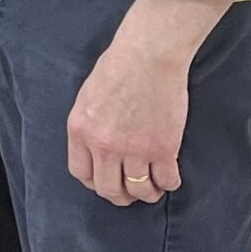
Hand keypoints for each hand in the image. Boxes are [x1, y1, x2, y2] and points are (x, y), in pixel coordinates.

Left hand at [65, 0, 235, 205]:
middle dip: (120, 197)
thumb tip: (96, 148)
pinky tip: (170, 179)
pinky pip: (166, 180)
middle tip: (130, 195)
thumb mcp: (88, 98)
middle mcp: (103, 145)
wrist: (148, 55)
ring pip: (139, 189)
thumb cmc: (118, 68)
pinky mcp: (163, 148)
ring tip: (153, 190)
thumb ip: (90, 126)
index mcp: (80, 132)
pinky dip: (169, 184)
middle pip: (108, 188)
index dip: (94, 183)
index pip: (81, 173)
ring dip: (147, 194)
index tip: (105, 183)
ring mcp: (133, 149)